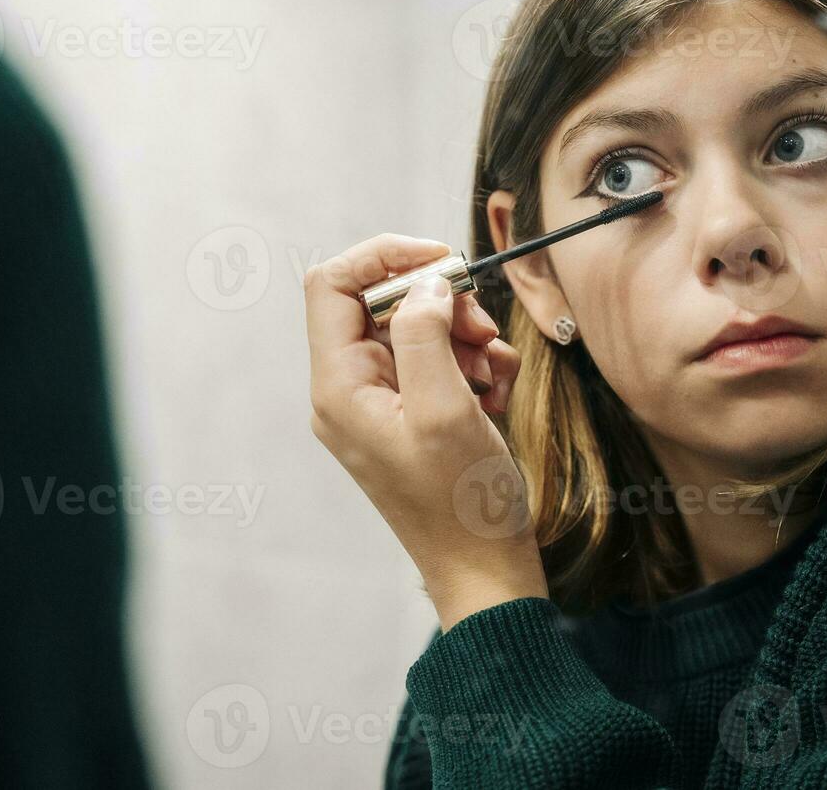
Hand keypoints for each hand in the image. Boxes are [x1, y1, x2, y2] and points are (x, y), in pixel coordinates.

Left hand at [303, 234, 547, 629]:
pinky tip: (495, 394)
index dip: (383, 257)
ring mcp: (380, 406)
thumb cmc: (462, 503)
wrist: (485, 570)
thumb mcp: (445, 410)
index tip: (443, 259)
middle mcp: (349, 392)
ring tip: (494, 370)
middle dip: (437, 303)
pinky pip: (436, 364)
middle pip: (378, 304)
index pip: (331, 284)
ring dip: (462, 336)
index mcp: (339, 388)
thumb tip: (425, 284)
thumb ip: (426, 335)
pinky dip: (471, 365)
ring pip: (415, 331)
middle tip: (482, 327)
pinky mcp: (411, 418)